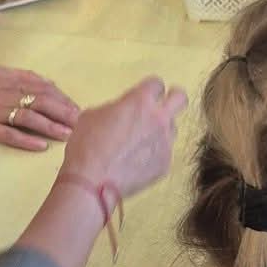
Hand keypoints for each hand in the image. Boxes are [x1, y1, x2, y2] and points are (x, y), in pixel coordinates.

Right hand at [0, 65, 79, 152]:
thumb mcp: (0, 72)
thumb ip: (24, 78)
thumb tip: (49, 85)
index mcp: (12, 79)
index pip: (44, 88)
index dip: (62, 99)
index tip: (77, 109)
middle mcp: (8, 94)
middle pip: (42, 102)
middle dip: (63, 112)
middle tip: (81, 123)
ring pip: (29, 118)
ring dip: (50, 126)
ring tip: (67, 134)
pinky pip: (9, 134)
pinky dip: (26, 140)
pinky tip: (41, 146)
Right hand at [61, 74, 187, 201]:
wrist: (92, 182)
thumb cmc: (87, 145)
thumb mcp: (93, 115)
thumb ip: (116, 108)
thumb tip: (123, 112)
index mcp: (140, 101)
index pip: (156, 84)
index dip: (149, 90)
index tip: (143, 97)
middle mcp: (159, 119)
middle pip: (180, 98)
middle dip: (173, 98)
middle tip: (162, 106)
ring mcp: (165, 143)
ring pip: (172, 129)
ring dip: (161, 131)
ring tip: (140, 143)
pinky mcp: (165, 165)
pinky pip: (164, 153)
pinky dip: (153, 155)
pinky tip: (136, 163)